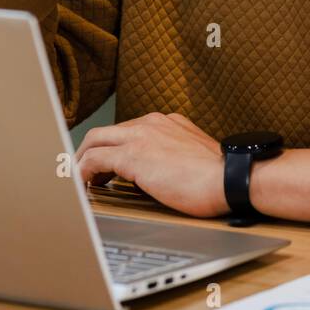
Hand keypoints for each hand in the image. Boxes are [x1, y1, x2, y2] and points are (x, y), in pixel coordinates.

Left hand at [76, 113, 229, 218]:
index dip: (113, 148)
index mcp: (167, 122)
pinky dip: (83, 172)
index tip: (107, 166)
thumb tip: (159, 175)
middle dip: (89, 151)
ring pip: (95, 141)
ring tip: (80, 182)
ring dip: (82, 161)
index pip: (128, 130)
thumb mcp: (194, 156)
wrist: (229, 179)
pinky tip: (84, 186)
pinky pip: (94, 160)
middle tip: (84, 172)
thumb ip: (174, 156)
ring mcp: (140, 136)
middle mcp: (151, 123)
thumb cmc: (219, 177)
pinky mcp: (133, 155)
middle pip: (105, 132)